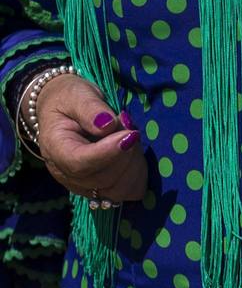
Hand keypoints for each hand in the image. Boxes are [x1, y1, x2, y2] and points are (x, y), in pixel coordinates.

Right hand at [34, 74, 144, 200]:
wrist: (65, 111)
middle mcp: (65, 173)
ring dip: (135, 165)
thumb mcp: (78, 95)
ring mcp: (83, 186)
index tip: (131, 134)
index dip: (109, 153)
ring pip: (119, 190)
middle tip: (130, 128)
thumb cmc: (70, 100)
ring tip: (130, 140)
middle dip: (127, 154)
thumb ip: (91, 109)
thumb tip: (107, 125)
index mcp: (55, 148)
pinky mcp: (100, 189)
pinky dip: (139, 175)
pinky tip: (135, 155)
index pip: (80, 163)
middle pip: (103, 178)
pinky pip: (128, 192)